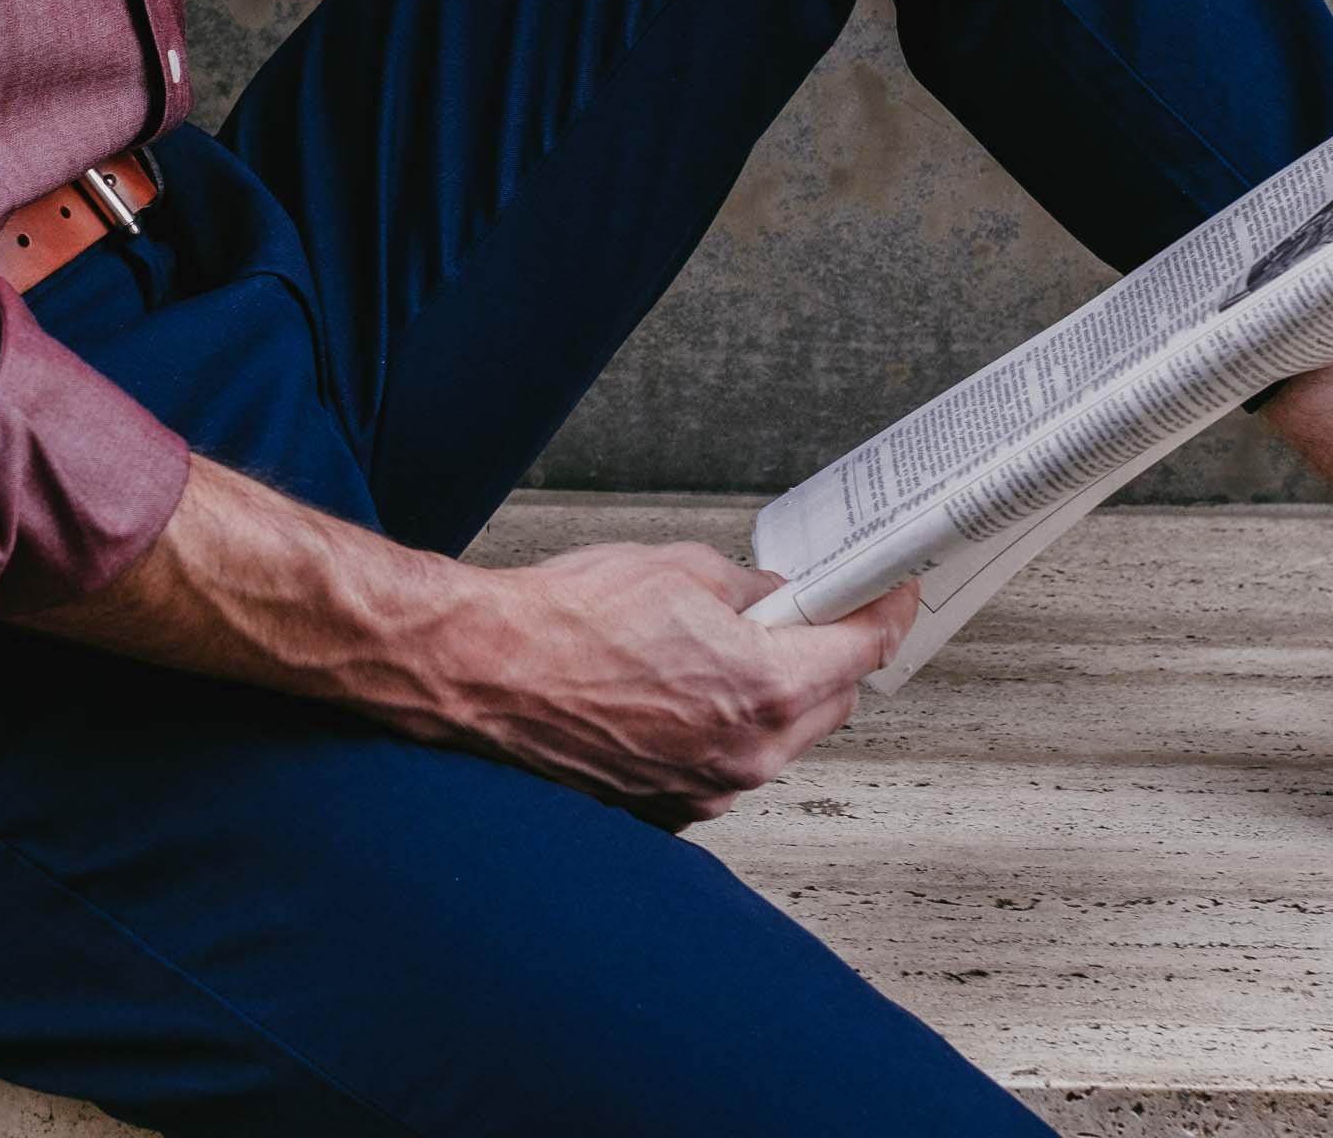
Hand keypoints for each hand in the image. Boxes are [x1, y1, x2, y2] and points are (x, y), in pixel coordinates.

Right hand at [448, 542, 919, 831]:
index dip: (885, 612)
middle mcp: (746, 755)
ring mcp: (706, 790)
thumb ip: (747, 587)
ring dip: (765, 696)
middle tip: (796, 612)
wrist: (484, 672)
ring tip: (707, 648)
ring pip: (775, 740)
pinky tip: (669, 690)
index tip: (892, 594)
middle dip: (824, 655)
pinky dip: (715, 730)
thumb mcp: (676, 567)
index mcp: (764, 689)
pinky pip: (721, 765)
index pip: (862, 651)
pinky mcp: (666, 809)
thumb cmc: (562, 622)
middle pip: (830, 704)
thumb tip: (773, 596)